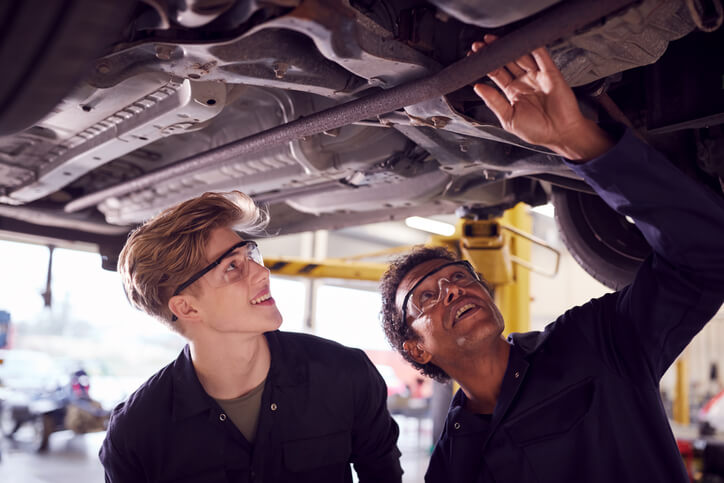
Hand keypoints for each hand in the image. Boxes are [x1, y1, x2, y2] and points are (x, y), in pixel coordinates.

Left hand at [472, 35, 611, 161]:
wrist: (561, 134)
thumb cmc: (536, 130)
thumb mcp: (509, 118)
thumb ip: (494, 102)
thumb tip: (477, 88)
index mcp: (512, 93)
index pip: (496, 73)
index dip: (485, 64)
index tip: (474, 55)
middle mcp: (523, 82)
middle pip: (506, 61)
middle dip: (494, 52)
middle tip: (481, 44)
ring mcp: (537, 76)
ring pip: (521, 56)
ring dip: (509, 46)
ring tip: (495, 39)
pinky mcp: (551, 73)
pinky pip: (542, 56)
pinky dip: (534, 46)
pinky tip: (523, 40)